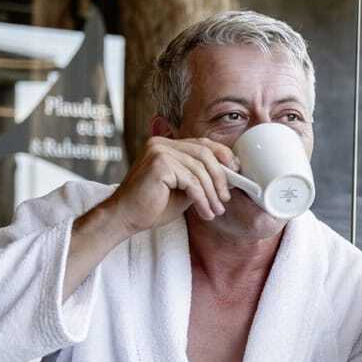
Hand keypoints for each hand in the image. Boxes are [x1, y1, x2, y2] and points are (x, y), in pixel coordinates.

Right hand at [99, 136, 239, 238]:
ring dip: (212, 193)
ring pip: (200, 170)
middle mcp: (161, 143)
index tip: (235, 173)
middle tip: (226, 198)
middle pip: (204, 154)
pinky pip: (191, 181)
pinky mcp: (159, 164)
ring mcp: (158, 151)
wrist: (125, 218)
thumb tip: (229, 176)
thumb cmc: (152, 206)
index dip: (222, 156)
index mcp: (166, 145)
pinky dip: (202, 199)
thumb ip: (200, 179)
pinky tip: (205, 213)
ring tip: (216, 210)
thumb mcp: (183, 189)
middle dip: (220, 177)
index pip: (202, 144)